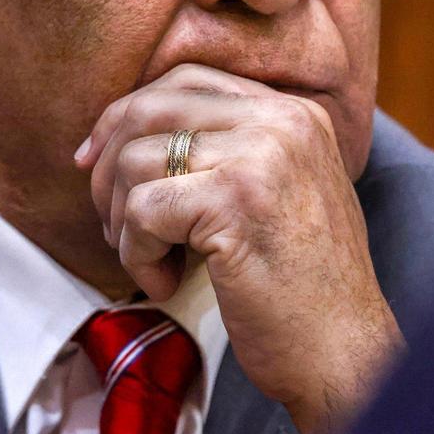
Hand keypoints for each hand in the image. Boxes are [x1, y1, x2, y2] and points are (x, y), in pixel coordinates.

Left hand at [73, 64, 403, 433]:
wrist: (342, 353)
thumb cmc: (295, 284)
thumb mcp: (266, 193)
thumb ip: (216, 150)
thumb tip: (115, 132)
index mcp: (290, 112)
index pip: (183, 80)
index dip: (124, 115)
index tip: (91, 160)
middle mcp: (280, 121)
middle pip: (148, 110)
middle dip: (107, 167)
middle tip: (111, 222)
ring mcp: (260, 156)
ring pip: (135, 161)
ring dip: (122, 221)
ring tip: (151, 261)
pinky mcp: (235, 200)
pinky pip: (141, 210)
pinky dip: (136, 254)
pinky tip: (165, 282)